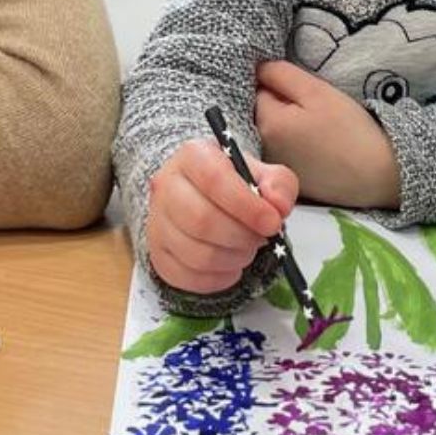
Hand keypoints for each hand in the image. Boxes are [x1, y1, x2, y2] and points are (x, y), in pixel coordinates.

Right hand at [144, 139, 297, 293]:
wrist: (202, 195)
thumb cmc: (234, 183)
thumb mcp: (263, 173)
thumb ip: (278, 184)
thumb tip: (277, 206)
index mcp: (193, 156)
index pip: (214, 180)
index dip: (247, 206)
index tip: (273, 223)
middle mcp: (166, 186)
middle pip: (201, 221)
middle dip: (242, 237)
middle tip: (261, 239)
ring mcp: (157, 222)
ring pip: (195, 254)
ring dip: (232, 259)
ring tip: (246, 249)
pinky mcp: (157, 253)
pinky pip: (186, 277)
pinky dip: (217, 278)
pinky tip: (231, 265)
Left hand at [255, 59, 401, 208]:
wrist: (377, 176)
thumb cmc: (349, 129)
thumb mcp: (316, 91)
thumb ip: (281, 74)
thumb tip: (256, 68)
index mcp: (266, 122)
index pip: (258, 89)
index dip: (281, 85)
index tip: (304, 92)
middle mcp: (261, 148)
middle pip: (262, 112)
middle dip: (280, 106)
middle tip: (314, 111)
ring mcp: (274, 168)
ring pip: (272, 132)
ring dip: (286, 127)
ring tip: (317, 131)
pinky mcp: (287, 181)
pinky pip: (282, 153)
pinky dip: (294, 147)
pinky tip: (317, 149)